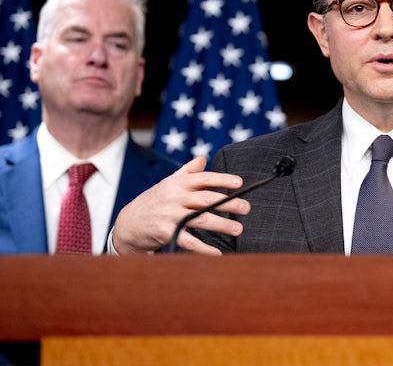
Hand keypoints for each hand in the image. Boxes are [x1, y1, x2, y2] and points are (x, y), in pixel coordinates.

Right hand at [111, 156, 249, 254]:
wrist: (127, 225)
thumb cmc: (153, 202)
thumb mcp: (167, 184)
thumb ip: (187, 171)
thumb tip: (203, 158)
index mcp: (176, 183)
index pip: (203, 178)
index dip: (223, 179)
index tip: (240, 183)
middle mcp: (174, 197)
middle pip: (206, 199)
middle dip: (228, 203)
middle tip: (246, 208)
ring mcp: (169, 216)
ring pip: (200, 219)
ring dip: (222, 224)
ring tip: (238, 229)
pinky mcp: (165, 233)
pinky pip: (189, 241)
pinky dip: (204, 249)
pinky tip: (218, 253)